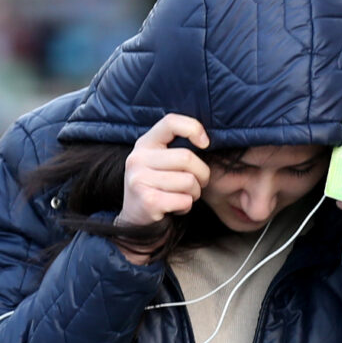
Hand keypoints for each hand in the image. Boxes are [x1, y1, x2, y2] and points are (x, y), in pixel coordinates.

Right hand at [118, 114, 211, 245]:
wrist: (135, 220)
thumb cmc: (156, 187)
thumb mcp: (159, 161)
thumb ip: (176, 148)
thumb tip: (206, 141)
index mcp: (144, 143)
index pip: (171, 122)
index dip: (193, 128)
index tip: (205, 144)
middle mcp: (138, 158)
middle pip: (187, 158)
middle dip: (202, 174)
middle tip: (198, 184)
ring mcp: (139, 180)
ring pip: (189, 181)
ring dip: (194, 193)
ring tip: (183, 196)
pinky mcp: (147, 201)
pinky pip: (184, 200)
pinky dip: (186, 207)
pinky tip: (174, 207)